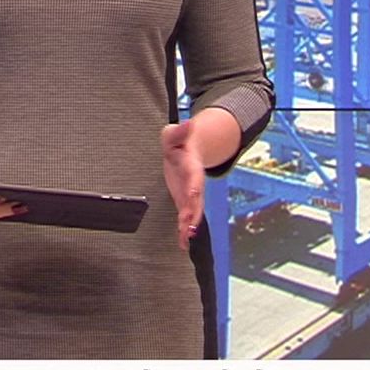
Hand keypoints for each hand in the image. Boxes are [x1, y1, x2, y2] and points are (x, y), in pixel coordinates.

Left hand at [161, 121, 205, 251]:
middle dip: (193, 213)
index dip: (194, 186)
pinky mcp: (184, 201)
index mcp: (191, 166)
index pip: (194, 177)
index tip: (194, 194)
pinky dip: (184, 231)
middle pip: (196, 199)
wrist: (187, 149)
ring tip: (185, 240)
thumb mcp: (174, 134)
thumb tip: (187, 123)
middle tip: (190, 227)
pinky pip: (185, 218)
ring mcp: (190, 194)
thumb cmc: (178, 141)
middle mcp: (194, 183)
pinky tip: (182, 245)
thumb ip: (179, 131)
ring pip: (191, 212)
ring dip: (188, 226)